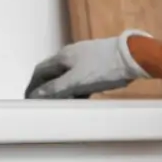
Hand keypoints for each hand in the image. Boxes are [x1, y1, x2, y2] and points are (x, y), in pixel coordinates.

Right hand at [24, 30, 150, 98]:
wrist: (133, 56)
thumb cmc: (105, 66)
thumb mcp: (76, 81)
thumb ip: (55, 89)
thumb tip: (36, 95)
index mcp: (63, 56)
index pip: (40, 72)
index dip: (32, 86)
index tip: (28, 99)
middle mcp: (71, 56)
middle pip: (53, 74)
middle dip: (47, 90)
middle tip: (45, 105)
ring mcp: (85, 59)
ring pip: (67, 77)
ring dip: (63, 91)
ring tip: (63, 105)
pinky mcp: (97, 65)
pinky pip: (81, 79)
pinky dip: (77, 90)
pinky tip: (82, 98)